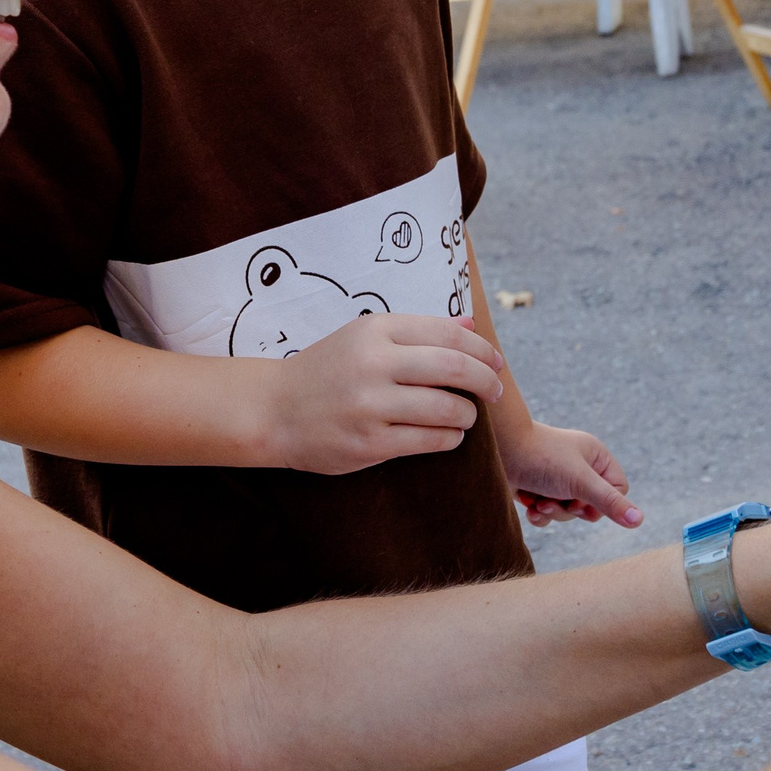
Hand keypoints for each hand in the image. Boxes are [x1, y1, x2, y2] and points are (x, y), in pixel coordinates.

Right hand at [263, 314, 505, 475]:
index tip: (496, 363)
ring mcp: (370, 405)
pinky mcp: (368, 443)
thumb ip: (419, 330)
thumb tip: (472, 327)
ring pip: (447, 409)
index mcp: (375, 329)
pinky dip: (449, 438)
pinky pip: (428, 441)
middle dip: (486, 382)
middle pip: (455, 369)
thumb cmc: (328, 370)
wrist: (274, 409)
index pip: (447, 334)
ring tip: (467, 415)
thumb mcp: (365, 336)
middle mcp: (374, 363)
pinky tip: (448, 435)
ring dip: (468, 414)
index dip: (481, 350)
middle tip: (495, 391)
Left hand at [499, 420, 640, 527]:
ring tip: (539, 500)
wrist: (497, 450)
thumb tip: (639, 521)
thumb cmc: (542, 458)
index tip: (583, 502)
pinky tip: (528, 503)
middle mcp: (578, 466)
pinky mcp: (537, 489)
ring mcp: (557, 478)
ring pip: (568, 512)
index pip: (618, 489)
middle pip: (591, 505)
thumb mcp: (580, 481)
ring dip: (553, 511)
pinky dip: (538, 513)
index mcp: (595, 456)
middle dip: (571, 508)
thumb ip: (609, 502)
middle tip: (557, 499)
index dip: (602, 502)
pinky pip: (548, 514)